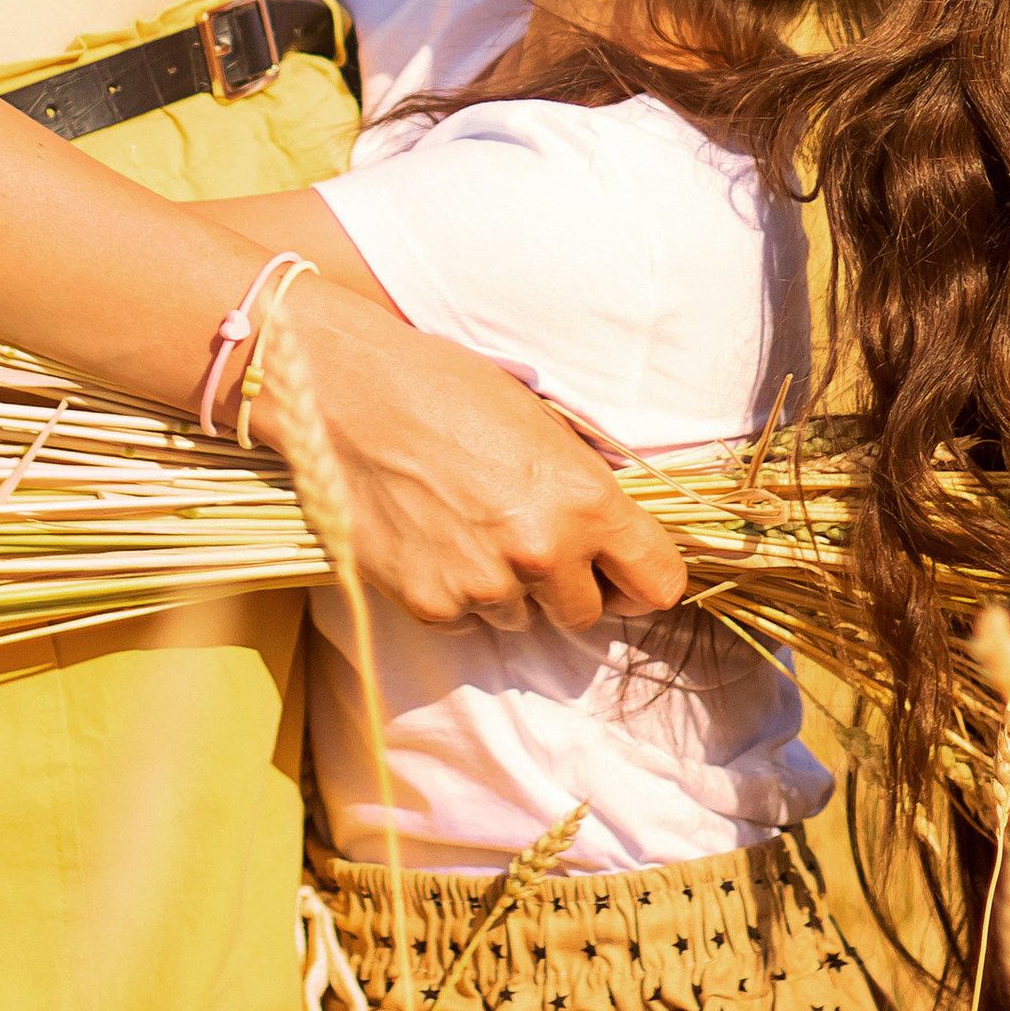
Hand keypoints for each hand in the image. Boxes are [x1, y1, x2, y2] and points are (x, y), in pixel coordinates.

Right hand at [273, 294, 686, 630]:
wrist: (351, 392)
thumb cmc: (450, 391)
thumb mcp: (545, 426)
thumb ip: (585, 493)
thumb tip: (615, 542)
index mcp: (585, 501)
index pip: (659, 584)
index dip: (641, 578)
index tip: (621, 571)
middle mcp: (542, 552)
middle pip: (587, 613)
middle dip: (567, 585)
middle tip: (529, 541)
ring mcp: (484, 585)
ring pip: (522, 616)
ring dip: (506, 586)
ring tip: (467, 523)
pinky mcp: (431, 605)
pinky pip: (466, 619)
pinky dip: (456, 590)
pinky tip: (432, 537)